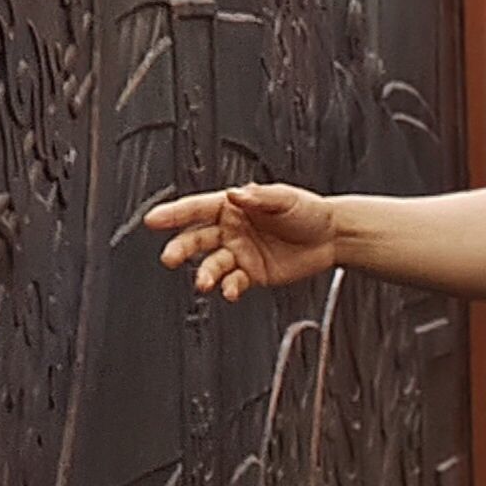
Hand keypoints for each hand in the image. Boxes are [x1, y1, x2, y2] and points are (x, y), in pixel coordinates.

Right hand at [144, 183, 341, 299]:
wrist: (332, 237)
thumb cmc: (308, 211)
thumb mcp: (284, 198)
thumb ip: (259, 197)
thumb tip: (235, 194)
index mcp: (232, 207)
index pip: (197, 209)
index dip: (174, 213)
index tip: (154, 219)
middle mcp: (231, 230)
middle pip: (196, 239)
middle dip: (180, 248)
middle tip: (169, 257)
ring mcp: (239, 253)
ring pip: (212, 264)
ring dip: (205, 273)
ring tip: (203, 281)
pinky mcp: (252, 274)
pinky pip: (233, 282)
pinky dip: (229, 288)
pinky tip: (230, 290)